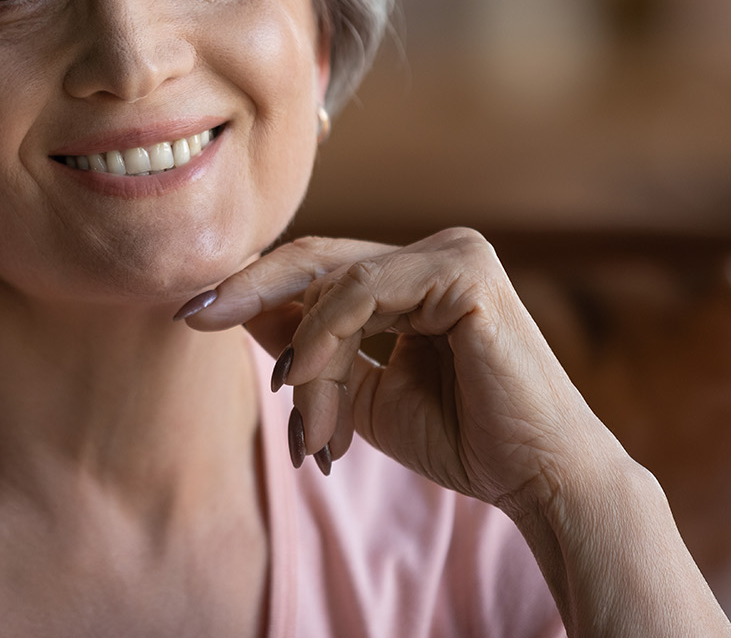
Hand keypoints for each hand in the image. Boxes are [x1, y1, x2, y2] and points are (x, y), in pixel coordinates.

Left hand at [183, 228, 617, 514]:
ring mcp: (454, 252)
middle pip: (317, 260)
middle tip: (194, 317)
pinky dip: (324, 336)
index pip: (317, 269)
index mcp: (413, 276)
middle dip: (249, 290)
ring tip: (306, 423)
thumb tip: (237, 312)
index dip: (254, 288)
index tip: (194, 315)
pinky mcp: (466, 269)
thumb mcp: (360, 393)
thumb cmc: (462, 439)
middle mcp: (436, 252)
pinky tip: (304, 378)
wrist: (535, 479)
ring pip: (335, 285)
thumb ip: (310, 351)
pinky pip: (364, 291)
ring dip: (305, 357)